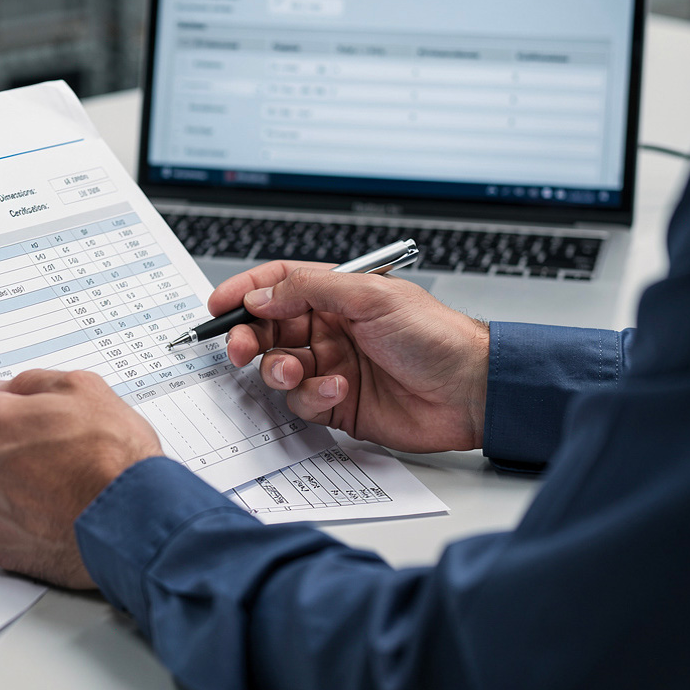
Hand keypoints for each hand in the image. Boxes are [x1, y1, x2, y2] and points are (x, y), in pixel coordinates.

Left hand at [0, 370, 162, 588]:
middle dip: (5, 451)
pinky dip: (24, 522)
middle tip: (50, 453)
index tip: (15, 419)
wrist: (131, 518)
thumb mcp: (80, 388)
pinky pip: (4, 527)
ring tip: (60, 487)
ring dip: (14, 488)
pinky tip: (57, 514)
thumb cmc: (110, 455)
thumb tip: (7, 390)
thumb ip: (31, 383)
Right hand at [210, 261, 489, 453]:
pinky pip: (302, 401)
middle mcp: (330, 329)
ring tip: (297, 371)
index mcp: (337, 294)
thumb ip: (309, 290)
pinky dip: (312, 396)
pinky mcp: (338, 404)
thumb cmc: (435, 336)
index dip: (245, 292)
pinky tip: (339, 391)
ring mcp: (332, 366)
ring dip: (280, 370)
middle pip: (268, 329)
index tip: (219, 305)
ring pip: (278, 368)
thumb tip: (261, 296)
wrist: (470, 390)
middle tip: (240, 348)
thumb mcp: (370, 296)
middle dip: (248, 337)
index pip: (278, 285)